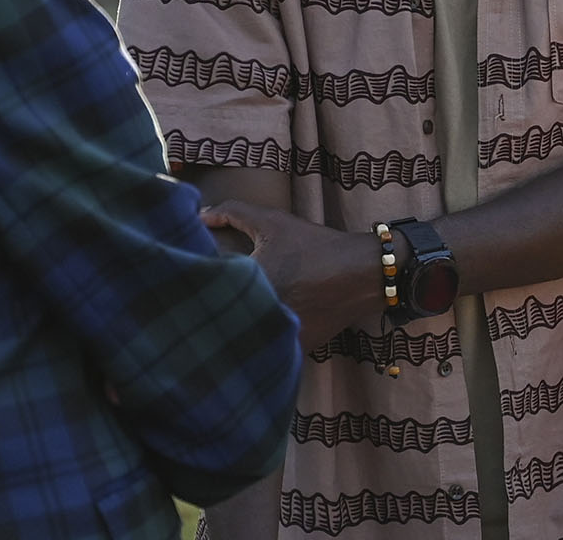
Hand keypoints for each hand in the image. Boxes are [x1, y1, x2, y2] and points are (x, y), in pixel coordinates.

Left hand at [201, 198, 382, 350]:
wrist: (362, 272)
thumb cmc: (315, 245)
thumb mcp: (273, 222)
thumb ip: (233, 212)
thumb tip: (202, 215)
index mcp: (250, 282)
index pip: (210, 288)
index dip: (201, 284)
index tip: (200, 280)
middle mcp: (263, 313)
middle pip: (223, 318)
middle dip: (216, 311)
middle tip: (213, 302)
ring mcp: (280, 335)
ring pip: (244, 339)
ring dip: (237, 331)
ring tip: (234, 318)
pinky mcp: (295, 349)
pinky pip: (268, 352)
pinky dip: (262, 343)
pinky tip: (261, 330)